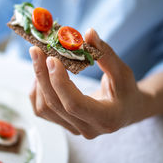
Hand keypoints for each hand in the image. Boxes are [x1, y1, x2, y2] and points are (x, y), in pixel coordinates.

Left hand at [29, 29, 149, 138]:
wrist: (126, 110)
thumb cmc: (126, 90)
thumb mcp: (122, 71)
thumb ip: (106, 54)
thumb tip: (89, 32)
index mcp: (106, 118)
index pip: (75, 104)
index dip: (60, 82)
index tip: (51, 58)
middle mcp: (87, 129)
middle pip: (55, 105)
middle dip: (43, 75)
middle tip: (36, 51)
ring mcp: (74, 130)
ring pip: (44, 109)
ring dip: (38, 82)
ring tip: (39, 59)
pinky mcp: (64, 125)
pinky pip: (41, 111)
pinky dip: (37, 91)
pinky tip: (41, 74)